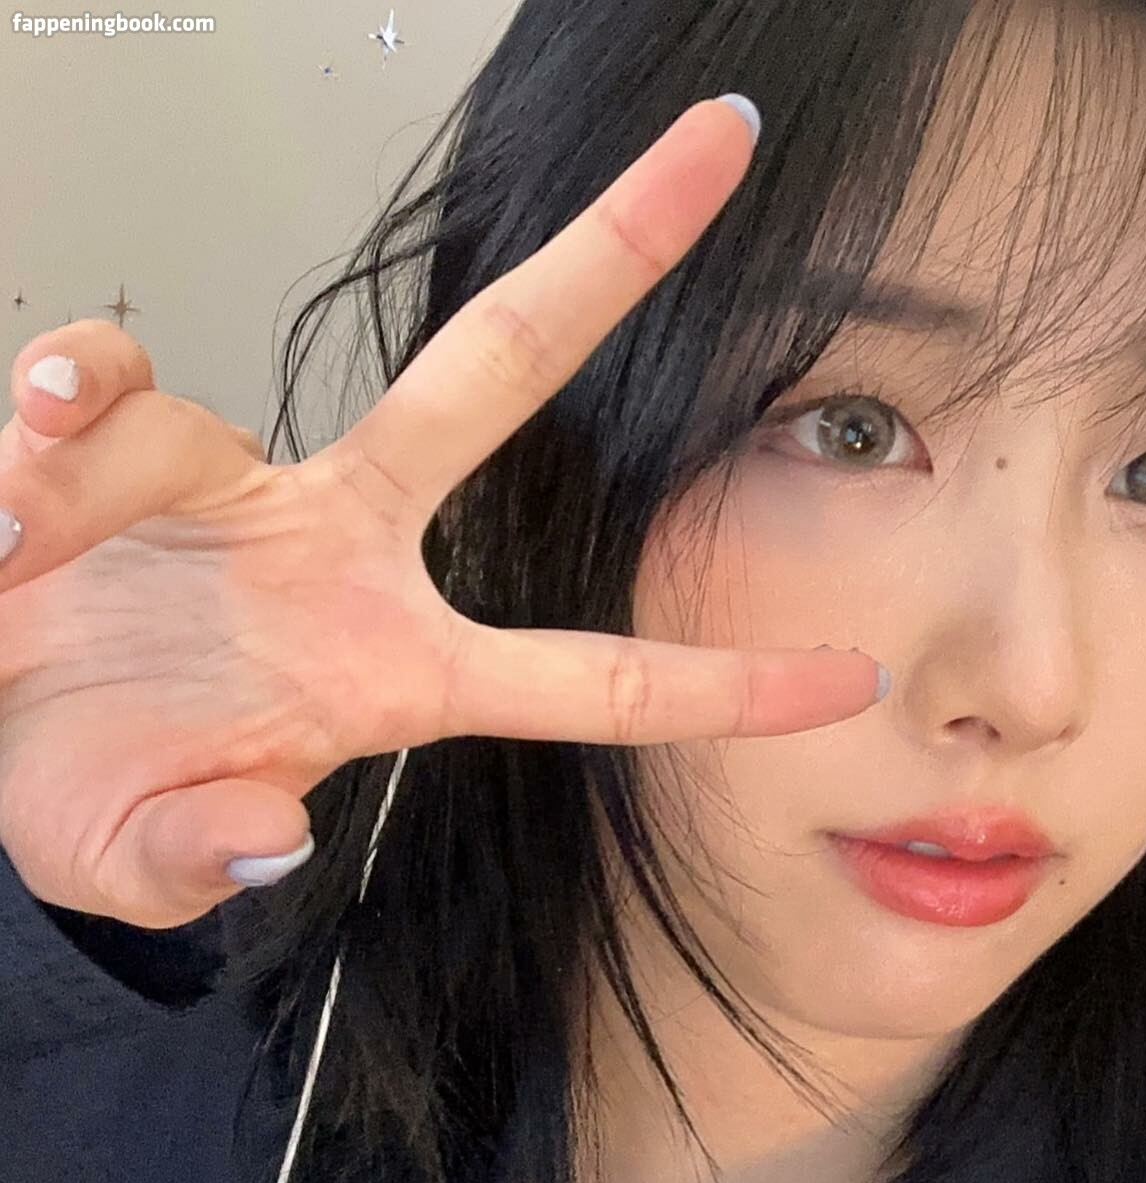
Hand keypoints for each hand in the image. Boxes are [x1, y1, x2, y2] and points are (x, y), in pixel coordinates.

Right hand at [0, 98, 882, 928]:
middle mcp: (348, 553)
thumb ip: (203, 862)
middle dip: (612, 257)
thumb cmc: (88, 787)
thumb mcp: (139, 861)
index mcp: (393, 673)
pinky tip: (9, 492)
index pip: (593, 679)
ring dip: (98, 471)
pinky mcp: (131, 442)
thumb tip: (273, 829)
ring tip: (16, 546)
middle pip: (502, 372)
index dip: (722, 686)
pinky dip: (55, 416)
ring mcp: (248, 484)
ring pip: (209, 412)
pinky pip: (109, 389)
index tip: (851, 679)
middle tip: (720, 146)